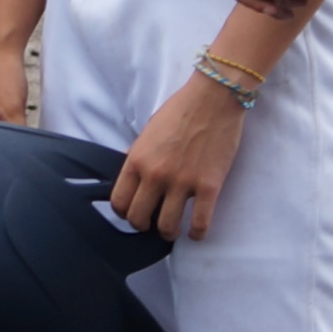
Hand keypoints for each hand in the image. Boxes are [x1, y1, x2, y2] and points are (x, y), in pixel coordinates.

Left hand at [112, 72, 246, 240]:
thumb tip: (133, 178)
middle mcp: (155, 175)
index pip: (119, 202)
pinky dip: (198, 234)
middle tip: (152, 224)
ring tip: (173, 231)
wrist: (213, 98)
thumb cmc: (180, 110)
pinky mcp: (209, 186)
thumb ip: (139, 157)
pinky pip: (201, 223)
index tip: (133, 213)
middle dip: (144, 226)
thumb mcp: (147, 132)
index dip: (124, 213)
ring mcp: (183, 183)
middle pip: (139, 218)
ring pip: (167, 227)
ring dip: (168, 233)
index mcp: (137, 160)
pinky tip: (196, 232)